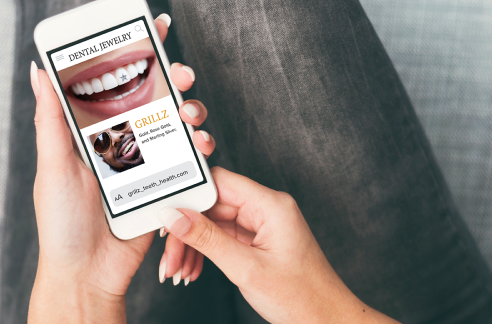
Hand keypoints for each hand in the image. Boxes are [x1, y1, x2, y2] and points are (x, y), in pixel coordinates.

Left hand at [28, 14, 214, 322]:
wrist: (89, 271)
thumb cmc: (63, 221)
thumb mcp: (53, 165)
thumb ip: (52, 120)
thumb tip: (39, 72)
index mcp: (96, 130)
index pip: (116, 83)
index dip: (136, 52)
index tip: (153, 24)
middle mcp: (125, 139)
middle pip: (156, 97)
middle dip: (174, 79)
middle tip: (181, 74)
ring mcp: (149, 160)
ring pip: (178, 123)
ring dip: (192, 110)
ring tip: (190, 114)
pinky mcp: (168, 180)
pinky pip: (190, 156)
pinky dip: (200, 145)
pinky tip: (201, 143)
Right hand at [158, 168, 398, 323]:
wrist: (326, 319)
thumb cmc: (301, 296)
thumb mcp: (247, 268)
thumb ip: (208, 239)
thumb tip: (175, 217)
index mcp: (271, 204)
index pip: (221, 181)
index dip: (190, 194)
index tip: (165, 212)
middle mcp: (267, 208)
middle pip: (213, 204)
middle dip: (187, 230)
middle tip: (169, 257)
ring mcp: (262, 224)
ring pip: (215, 222)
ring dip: (193, 245)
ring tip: (178, 271)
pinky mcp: (258, 239)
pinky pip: (223, 236)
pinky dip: (206, 252)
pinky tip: (193, 269)